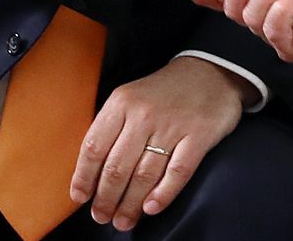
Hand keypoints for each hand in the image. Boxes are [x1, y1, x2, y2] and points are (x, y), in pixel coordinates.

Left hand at [69, 57, 249, 231]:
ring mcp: (173, 125)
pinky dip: (163, 194)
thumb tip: (91, 173)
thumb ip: (112, 127)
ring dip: (130, 204)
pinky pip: (177, 172)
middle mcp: (144, 113)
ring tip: (123, 221)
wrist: (211, 72)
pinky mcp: (200, 135)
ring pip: (144, 175)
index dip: (83, 177)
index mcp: (122, 102)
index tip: (80, 198)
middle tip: (102, 216)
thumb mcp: (131, 96)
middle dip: (106, 198)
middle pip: (117, 167)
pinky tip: (151, 208)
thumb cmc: (164, 92)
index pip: (94, 147)